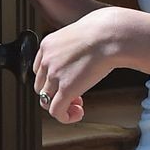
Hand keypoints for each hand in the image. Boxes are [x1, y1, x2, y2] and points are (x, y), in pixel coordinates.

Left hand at [33, 6, 119, 123]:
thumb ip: (74, 47)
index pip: (40, 69)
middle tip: (75, 95)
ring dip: (62, 106)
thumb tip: (85, 53)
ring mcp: (54, 75)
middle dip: (56, 94)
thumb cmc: (104, 32)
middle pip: (41, 87)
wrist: (109, 35)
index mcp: (48, 45)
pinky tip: (78, 114)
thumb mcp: (80, 35)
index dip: (53, 80)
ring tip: (78, 105)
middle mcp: (47, 60)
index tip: (68, 81)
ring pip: (47, 101)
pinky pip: (56, 111)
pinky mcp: (65, 89)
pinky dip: (65, 117)